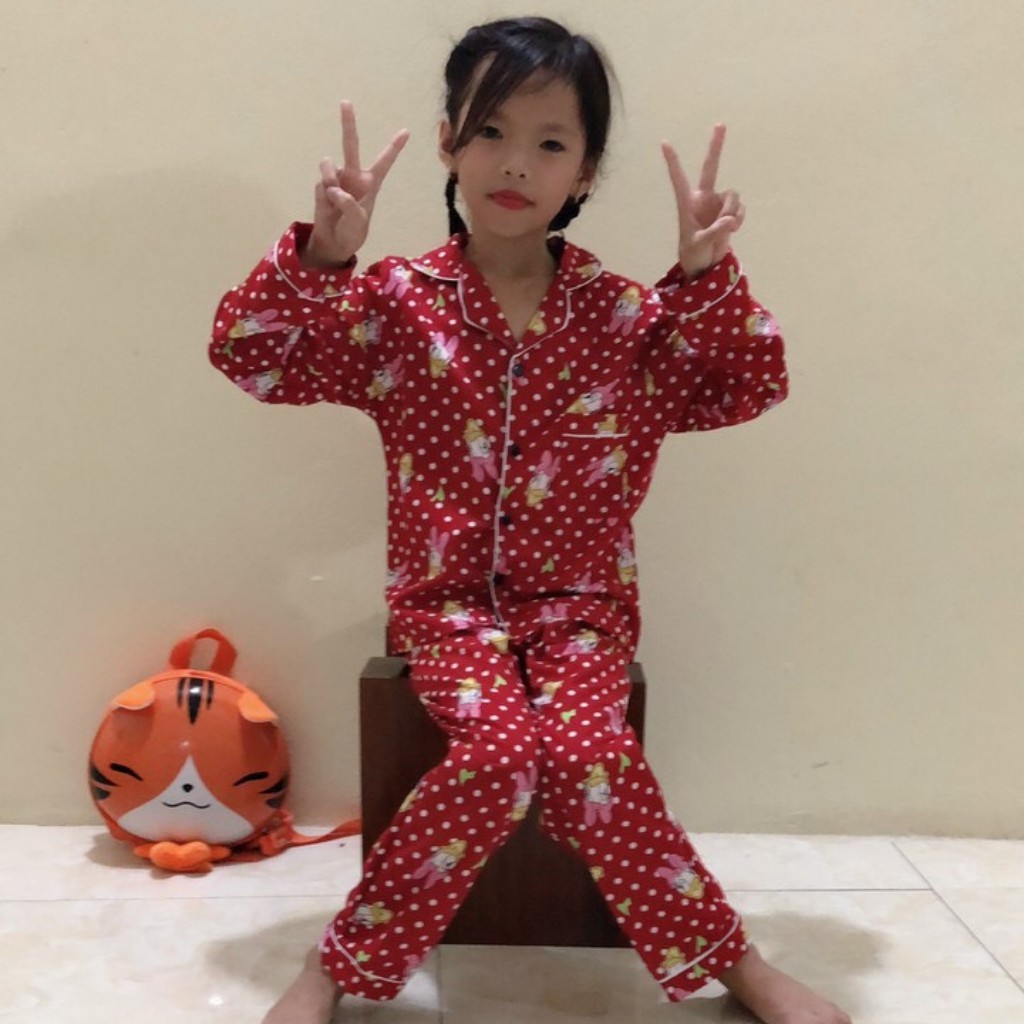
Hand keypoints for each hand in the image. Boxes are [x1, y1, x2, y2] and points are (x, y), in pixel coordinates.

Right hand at [306, 101, 408, 264]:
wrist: (334, 242)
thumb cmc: (353, 232)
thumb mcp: (358, 222)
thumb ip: (349, 205)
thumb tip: (334, 189)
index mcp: (370, 183)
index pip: (384, 162)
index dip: (394, 147)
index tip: (406, 131)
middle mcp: (353, 176)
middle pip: (351, 145)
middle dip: (348, 123)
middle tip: (346, 102)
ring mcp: (336, 178)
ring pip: (329, 165)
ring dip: (331, 179)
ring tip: (336, 199)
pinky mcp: (322, 185)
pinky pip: (322, 181)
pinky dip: (325, 192)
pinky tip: (328, 204)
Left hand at [662, 124, 744, 279]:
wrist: (706, 265)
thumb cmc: (693, 254)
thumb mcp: (698, 245)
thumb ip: (714, 232)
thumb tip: (730, 221)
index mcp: (686, 204)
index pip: (678, 179)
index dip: (672, 162)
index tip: (664, 142)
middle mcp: (703, 198)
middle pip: (711, 167)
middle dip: (716, 146)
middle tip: (720, 123)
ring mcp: (717, 203)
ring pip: (733, 196)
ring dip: (732, 212)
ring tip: (725, 229)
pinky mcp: (730, 211)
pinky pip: (740, 208)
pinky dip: (739, 219)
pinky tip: (732, 229)